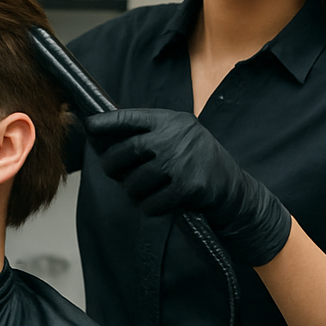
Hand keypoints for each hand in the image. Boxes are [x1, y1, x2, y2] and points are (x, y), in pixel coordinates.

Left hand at [85, 108, 291, 266]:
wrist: (235, 190)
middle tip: (115, 173)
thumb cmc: (200, 164)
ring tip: (142, 192)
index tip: (90, 127)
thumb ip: (152, 135)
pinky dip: (149, 207)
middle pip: (124, 152)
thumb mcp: (182, 137)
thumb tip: (104, 143)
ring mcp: (180, 162)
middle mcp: (174, 138)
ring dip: (132, 192)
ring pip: (133, 182)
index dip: (106, 123)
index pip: (130, 118)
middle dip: (112, 166)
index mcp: (172, 121)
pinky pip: (150, 203)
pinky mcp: (187, 186)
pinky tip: (159, 204)